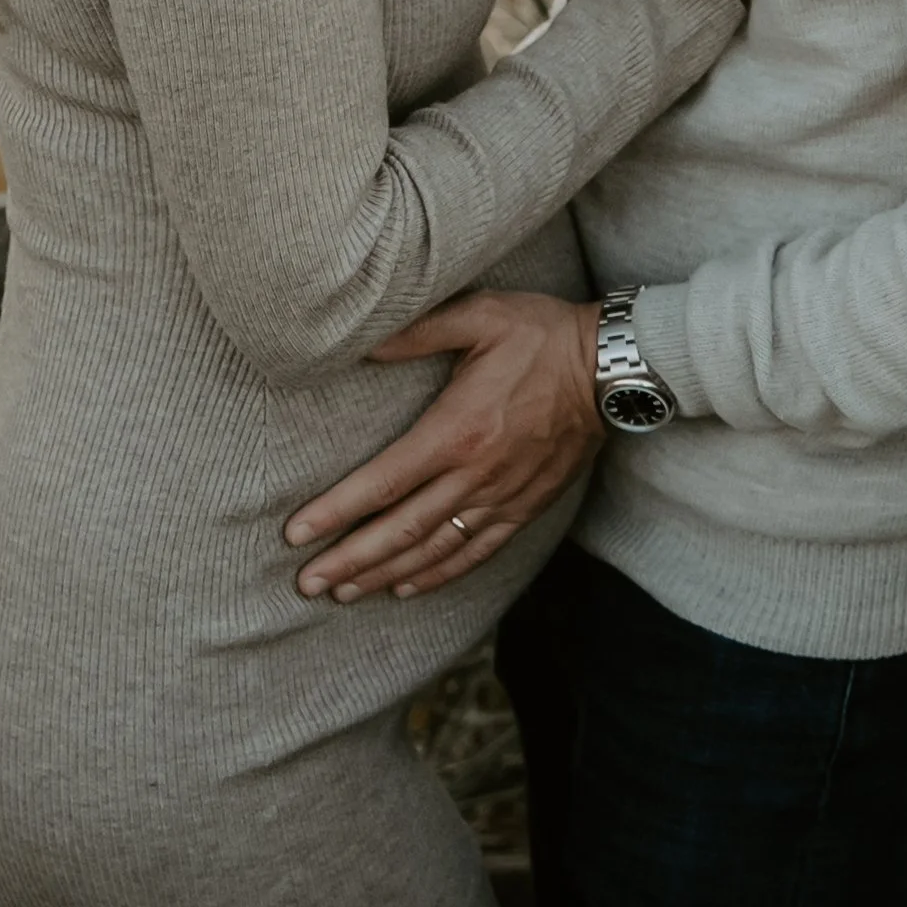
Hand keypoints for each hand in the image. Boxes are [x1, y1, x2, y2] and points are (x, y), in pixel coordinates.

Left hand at [284, 293, 601, 602]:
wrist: (610, 366)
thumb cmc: (541, 332)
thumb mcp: (479, 314)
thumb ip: (418, 331)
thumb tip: (363, 343)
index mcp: (456, 430)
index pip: (383, 482)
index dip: (337, 511)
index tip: (296, 533)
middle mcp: (475, 474)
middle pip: (401, 529)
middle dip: (349, 559)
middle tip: (307, 582)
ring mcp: (502, 497)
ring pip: (434, 549)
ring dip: (384, 574)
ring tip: (343, 593)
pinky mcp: (524, 507)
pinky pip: (475, 552)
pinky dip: (438, 575)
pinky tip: (407, 586)